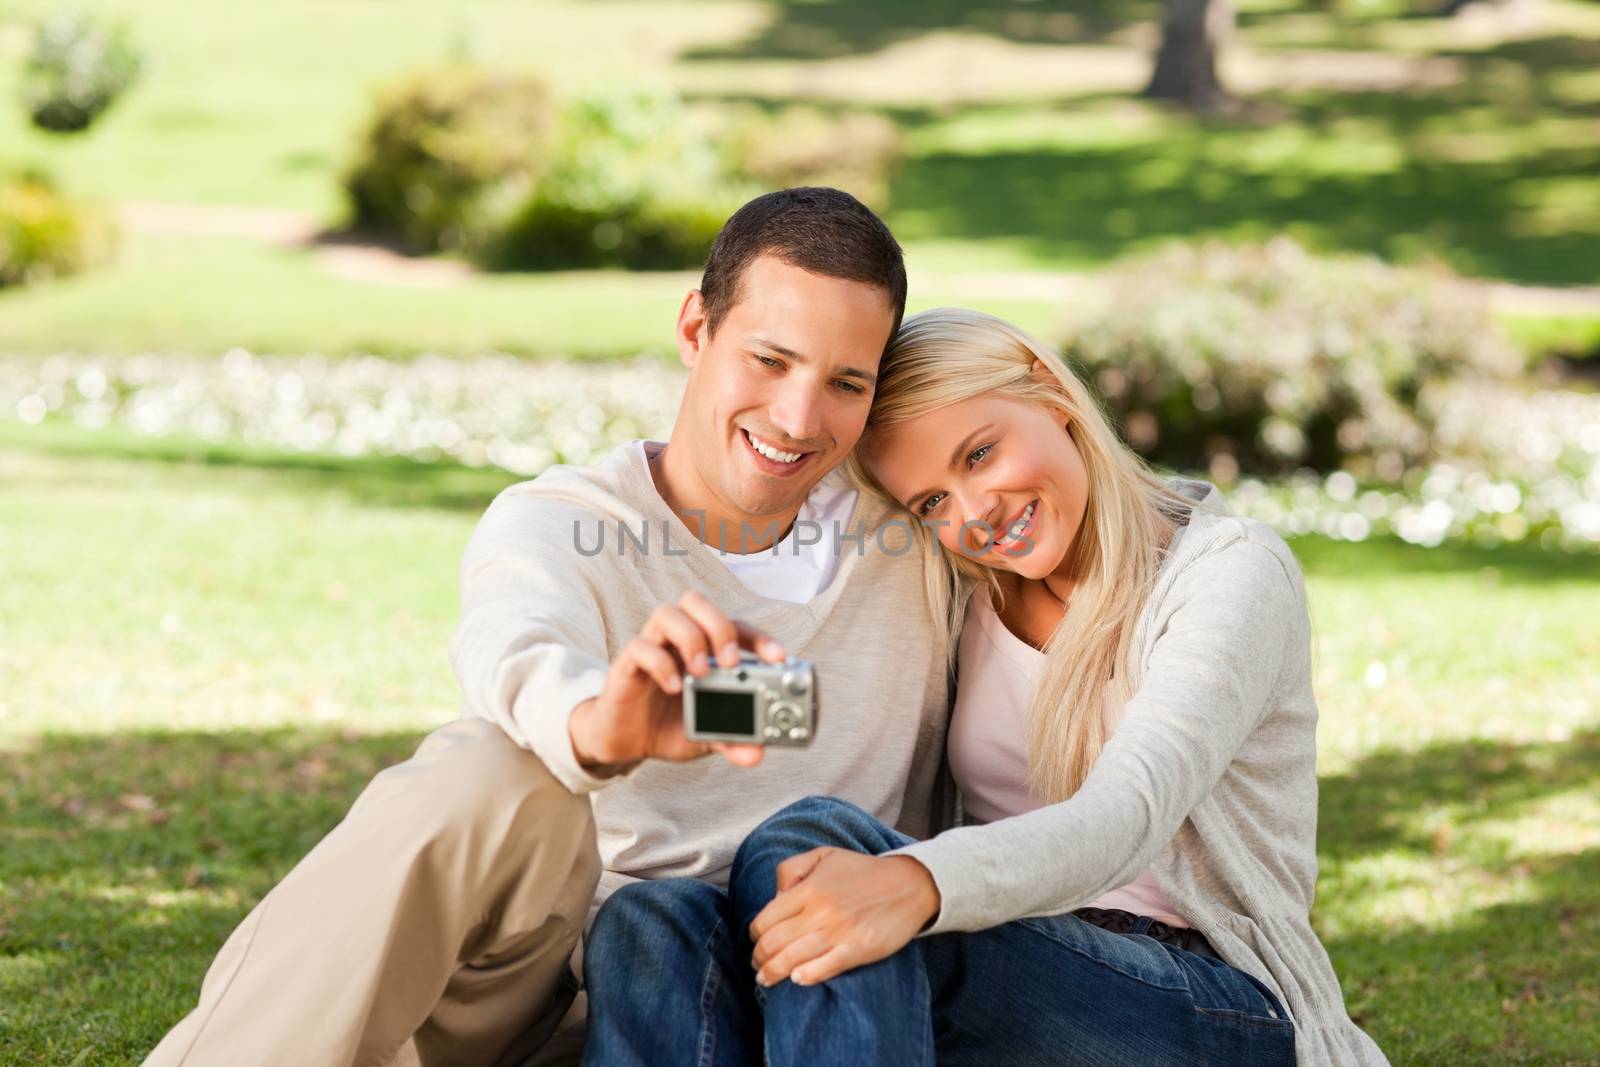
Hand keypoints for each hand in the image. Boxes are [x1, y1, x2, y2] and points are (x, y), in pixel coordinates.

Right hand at [569, 591, 784, 772]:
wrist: (625, 741)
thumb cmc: (668, 725)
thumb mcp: (706, 737)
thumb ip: (731, 741)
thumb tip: (756, 754)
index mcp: (705, 649)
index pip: (735, 626)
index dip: (759, 637)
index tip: (779, 658)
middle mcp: (678, 640)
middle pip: (697, 602)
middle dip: (720, 626)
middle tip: (730, 661)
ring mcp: (652, 647)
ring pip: (667, 613)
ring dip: (690, 638)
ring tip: (701, 672)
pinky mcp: (626, 664)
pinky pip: (639, 647)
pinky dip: (659, 663)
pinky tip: (673, 687)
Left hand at [748, 848, 940, 986]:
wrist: (909, 884)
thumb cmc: (863, 872)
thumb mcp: (823, 855)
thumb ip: (791, 869)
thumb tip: (775, 898)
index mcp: (808, 889)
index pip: (765, 920)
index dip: (755, 935)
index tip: (756, 942)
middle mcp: (819, 911)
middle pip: (773, 943)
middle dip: (759, 958)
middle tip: (758, 965)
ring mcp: (839, 932)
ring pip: (792, 959)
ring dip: (773, 973)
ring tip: (766, 979)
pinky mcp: (859, 949)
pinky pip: (825, 968)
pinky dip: (806, 976)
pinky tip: (797, 979)